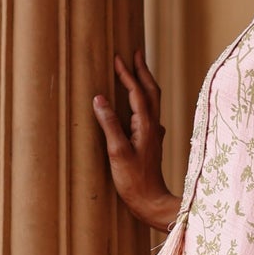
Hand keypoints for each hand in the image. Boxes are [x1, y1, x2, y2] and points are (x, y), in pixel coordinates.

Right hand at [93, 51, 179, 231]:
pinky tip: (138, 103)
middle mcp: (153, 126)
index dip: (127, 74)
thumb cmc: (134, 181)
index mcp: (146, 125)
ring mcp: (154, 133)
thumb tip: (99, 98)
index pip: (137, 92)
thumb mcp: (117, 152)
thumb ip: (109, 124)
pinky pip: (149, 112)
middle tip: (134, 53)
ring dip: (144, 82)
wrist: (151, 202)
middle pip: (151, 91)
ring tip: (136, 70)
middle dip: (142, 70)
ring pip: (152, 100)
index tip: (118, 57)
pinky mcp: (151, 142)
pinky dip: (143, 99)